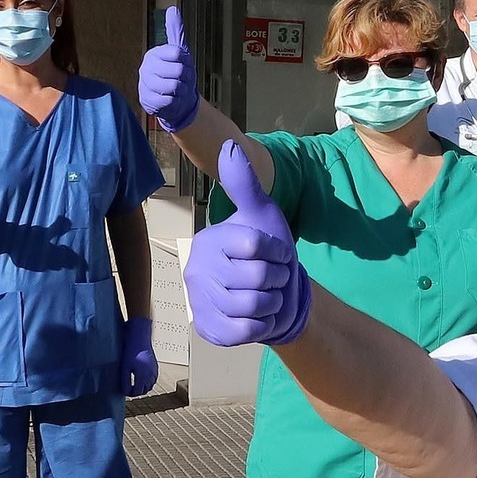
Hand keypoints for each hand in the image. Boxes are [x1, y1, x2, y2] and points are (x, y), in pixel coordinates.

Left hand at [121, 317, 158, 396]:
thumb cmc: (131, 351)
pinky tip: (142, 378)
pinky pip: (153, 379)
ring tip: (135, 385)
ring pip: (150, 385)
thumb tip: (125, 391)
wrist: (140, 338)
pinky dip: (148, 382)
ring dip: (143, 387)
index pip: (137, 392)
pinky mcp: (155, 367)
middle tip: (129, 390)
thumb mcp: (124, 368)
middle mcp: (150, 375)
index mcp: (143, 376)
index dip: (130, 393)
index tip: (124, 391)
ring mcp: (154, 371)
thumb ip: (125, 381)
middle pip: (145, 390)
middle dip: (137, 392)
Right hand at [139, 6, 199, 132]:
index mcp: (155, 54)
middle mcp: (146, 67)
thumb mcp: (180, 53)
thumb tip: (172, 9)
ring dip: (181, 91)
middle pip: (178, 70)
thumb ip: (176, 32)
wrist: (176, 100)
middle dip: (185, 78)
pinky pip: (169, 100)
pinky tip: (171, 100)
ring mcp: (145, 84)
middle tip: (182, 80)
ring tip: (176, 90)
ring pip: (173, 86)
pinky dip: (175, 102)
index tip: (184, 65)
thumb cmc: (178, 75)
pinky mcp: (146, 100)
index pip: (178, 53)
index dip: (186, 62)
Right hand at [183, 140, 308, 346]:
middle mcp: (197, 270)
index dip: (279, 251)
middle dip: (278, 278)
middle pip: (258, 276)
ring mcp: (200, 302)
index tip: (278, 253)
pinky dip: (263, 324)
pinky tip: (258, 316)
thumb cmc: (267, 253)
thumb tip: (229, 147)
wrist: (275, 296)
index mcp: (209, 241)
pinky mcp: (210, 331)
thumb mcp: (261, 215)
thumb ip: (245, 185)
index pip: (255, 245)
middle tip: (272, 278)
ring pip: (255, 304)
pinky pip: (247, 330)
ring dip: (273, 301)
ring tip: (267, 295)